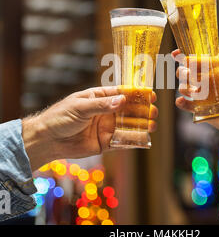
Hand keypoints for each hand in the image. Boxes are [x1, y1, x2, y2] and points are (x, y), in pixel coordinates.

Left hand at [22, 86, 157, 170]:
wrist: (48, 140)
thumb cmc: (60, 117)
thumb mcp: (81, 107)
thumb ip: (102, 105)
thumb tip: (123, 100)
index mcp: (100, 98)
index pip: (121, 93)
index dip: (136, 94)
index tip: (149, 95)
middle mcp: (106, 112)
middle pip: (128, 110)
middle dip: (142, 111)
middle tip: (153, 112)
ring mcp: (106, 127)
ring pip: (128, 126)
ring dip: (141, 126)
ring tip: (152, 125)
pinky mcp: (105, 143)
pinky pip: (121, 141)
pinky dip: (132, 141)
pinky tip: (144, 139)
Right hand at [172, 48, 218, 148]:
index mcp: (214, 73)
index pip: (197, 63)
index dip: (186, 57)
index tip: (177, 53)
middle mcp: (205, 84)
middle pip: (187, 74)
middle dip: (183, 72)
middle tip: (189, 75)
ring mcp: (202, 97)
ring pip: (185, 88)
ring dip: (184, 87)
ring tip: (193, 91)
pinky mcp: (200, 111)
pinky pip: (187, 106)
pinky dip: (181, 103)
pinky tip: (181, 101)